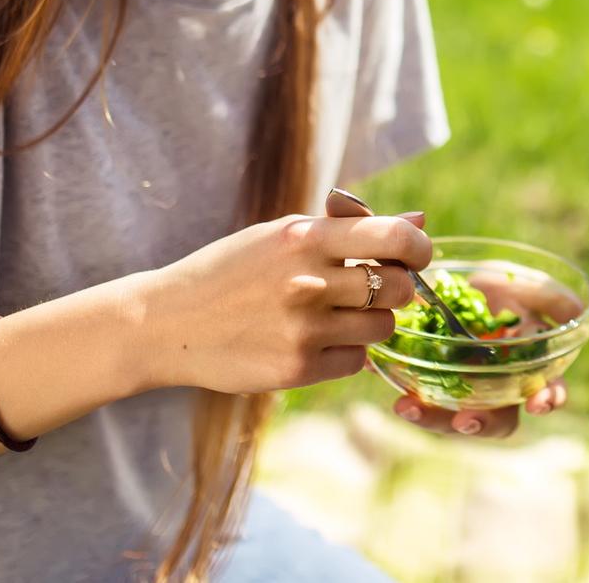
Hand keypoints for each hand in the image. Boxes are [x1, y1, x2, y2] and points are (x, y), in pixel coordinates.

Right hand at [136, 190, 430, 395]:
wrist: (169, 323)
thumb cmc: (234, 270)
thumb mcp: (284, 233)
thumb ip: (350, 226)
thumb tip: (419, 220)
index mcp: (306, 237)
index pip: (395, 237)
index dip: (419, 247)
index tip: (416, 255)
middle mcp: (309, 281)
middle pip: (400, 288)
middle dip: (398, 288)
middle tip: (373, 288)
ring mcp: (303, 329)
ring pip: (382, 328)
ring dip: (371, 322)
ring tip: (337, 314)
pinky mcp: (296, 369)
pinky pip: (355, 361)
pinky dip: (345, 352)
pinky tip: (314, 340)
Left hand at [388, 261, 574, 437]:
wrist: (465, 280)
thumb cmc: (505, 287)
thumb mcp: (529, 286)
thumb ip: (550, 298)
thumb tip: (575, 310)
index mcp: (531, 366)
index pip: (546, 392)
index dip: (547, 400)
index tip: (540, 403)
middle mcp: (500, 386)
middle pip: (499, 419)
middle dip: (484, 423)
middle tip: (465, 420)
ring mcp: (468, 389)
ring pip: (457, 417)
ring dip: (436, 419)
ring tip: (410, 408)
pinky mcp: (435, 384)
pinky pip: (425, 400)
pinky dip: (414, 404)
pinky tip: (399, 399)